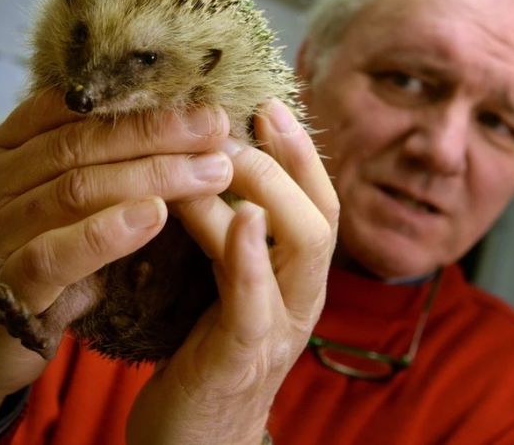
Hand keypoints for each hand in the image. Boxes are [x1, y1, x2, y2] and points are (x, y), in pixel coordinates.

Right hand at [0, 90, 231, 427]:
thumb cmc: (30, 264)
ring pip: (77, 189)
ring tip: (209, 172)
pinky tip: (154, 216)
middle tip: (217, 129)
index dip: (140, 104)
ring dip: (152, 177)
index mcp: (4, 151)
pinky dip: (107, 232)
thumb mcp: (53, 206)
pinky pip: (56, 252)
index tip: (201, 105)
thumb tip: (179, 137)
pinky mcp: (4, 285)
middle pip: (82, 143)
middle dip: (157, 133)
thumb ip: (94, 169)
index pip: (71, 109)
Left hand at [127, 99, 339, 444]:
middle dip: (288, 160)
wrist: (192, 442)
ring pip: (303, 247)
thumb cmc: (202, 354)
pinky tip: (237, 217)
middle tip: (244, 119)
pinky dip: (252, 256)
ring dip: (270, 191)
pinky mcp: (243, 358)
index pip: (318, 202)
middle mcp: (301, 299)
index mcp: (295, 280)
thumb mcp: (225, 285)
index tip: (269, 103)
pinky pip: (257, 301)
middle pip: (321, 214)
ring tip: (231, 151)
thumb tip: (208, 166)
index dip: (301, 152)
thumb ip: (227, 235)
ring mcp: (279, 329)